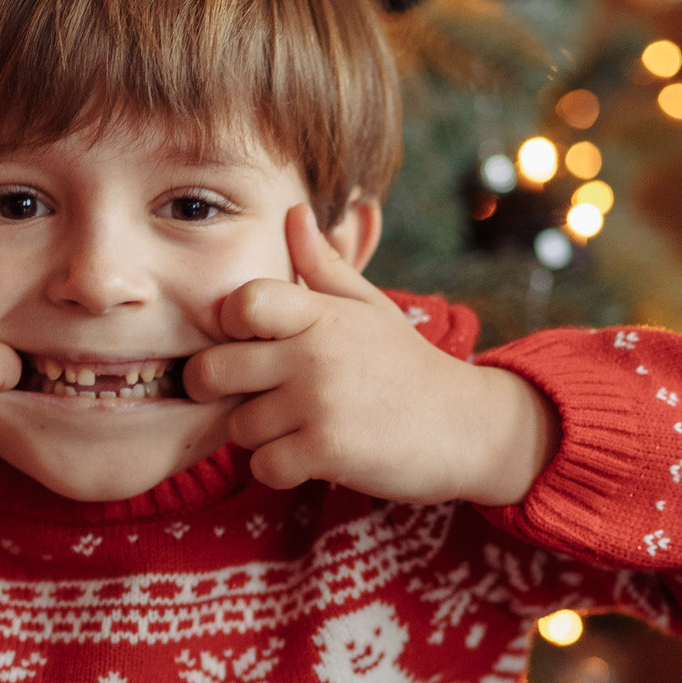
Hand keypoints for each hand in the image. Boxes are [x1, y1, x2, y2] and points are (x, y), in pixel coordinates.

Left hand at [182, 205, 557, 506]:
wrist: (466, 427)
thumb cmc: (405, 366)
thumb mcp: (369, 307)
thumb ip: (322, 266)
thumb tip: (294, 212)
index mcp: (321, 313)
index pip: (242, 302)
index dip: (228, 325)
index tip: (246, 342)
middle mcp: (315, 353)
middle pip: (215, 371)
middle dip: (220, 391)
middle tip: (250, 396)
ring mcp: (319, 402)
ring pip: (239, 428)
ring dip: (259, 436)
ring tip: (296, 427)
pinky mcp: (326, 451)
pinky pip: (264, 466)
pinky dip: (278, 470)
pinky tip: (307, 458)